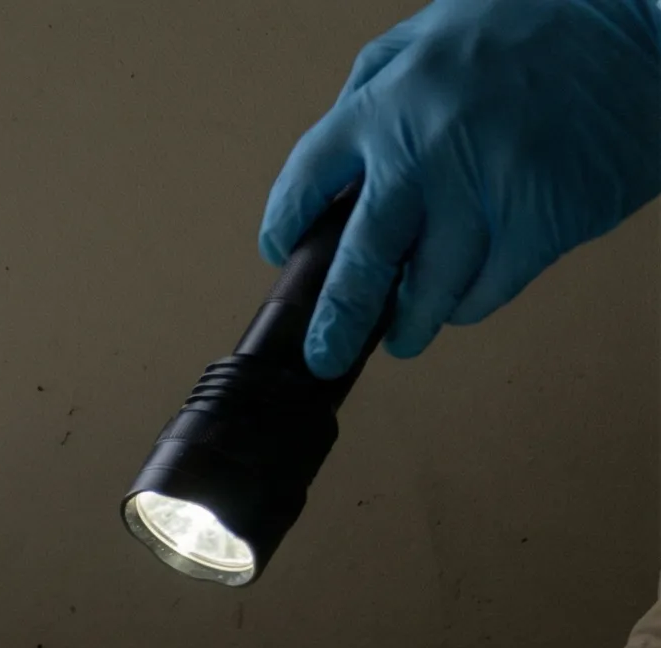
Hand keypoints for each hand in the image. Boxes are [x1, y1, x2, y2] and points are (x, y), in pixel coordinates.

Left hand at [262, 0, 660, 377]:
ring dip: (410, 323)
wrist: (645, 26)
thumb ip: (377, 86)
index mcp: (388, 102)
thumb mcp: (435, 29)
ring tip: (403, 335)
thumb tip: (342, 156)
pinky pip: (490, 288)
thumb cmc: (543, 20)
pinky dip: (471, 303)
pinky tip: (464, 302)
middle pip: (360, 262)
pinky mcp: (543, 223)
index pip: (305, 181)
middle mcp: (426, 152)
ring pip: (428, 290)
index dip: (286, 224)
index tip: (283, 252)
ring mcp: (486, 192)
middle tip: (323, 353)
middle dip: (336, 320)